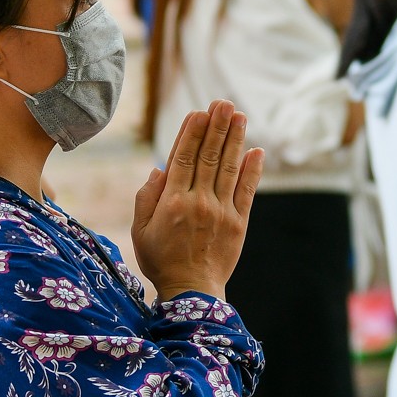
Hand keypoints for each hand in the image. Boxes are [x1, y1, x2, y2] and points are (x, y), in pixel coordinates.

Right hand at [131, 101, 264, 301]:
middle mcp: (198, 202)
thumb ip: (147, 198)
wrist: (192, 293)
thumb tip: (160, 168)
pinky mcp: (239, 223)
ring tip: (240, 116)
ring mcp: (221, 211)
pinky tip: (256, 151)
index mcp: (172, 201)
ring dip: (235, 140)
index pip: (184, 158)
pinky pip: (247, 191)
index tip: (200, 112)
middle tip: (224, 103)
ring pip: (229, 168)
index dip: (192, 132)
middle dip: (217, 127)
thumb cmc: (160, 260)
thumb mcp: (140, 230)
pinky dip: (253, 170)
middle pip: (209, 157)